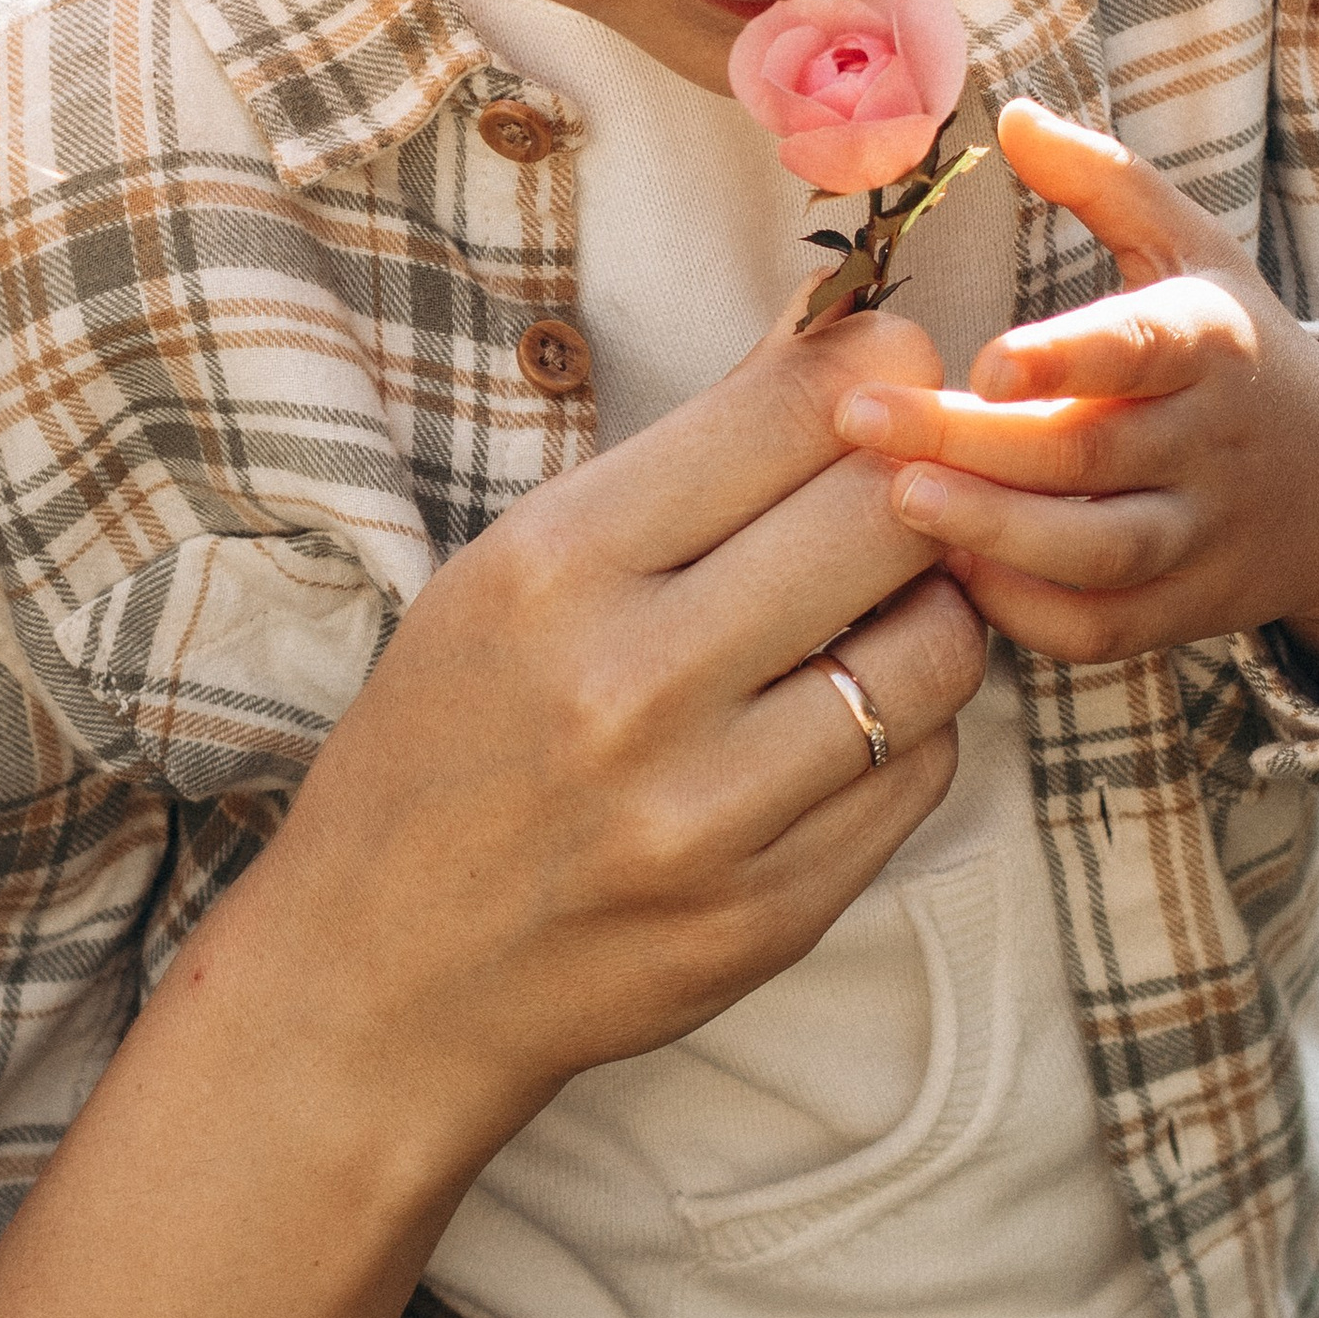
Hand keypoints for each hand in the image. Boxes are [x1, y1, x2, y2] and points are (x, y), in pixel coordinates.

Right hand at [0, 299, 987, 1317]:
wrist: (380, 980)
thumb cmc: (444, 749)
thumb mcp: (509, 573)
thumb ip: (687, 466)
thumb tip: (855, 337)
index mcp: (552, 568)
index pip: (796, 413)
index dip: (876, 368)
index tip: (887, 369)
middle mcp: (632, 686)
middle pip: (889, 519)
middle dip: (915, 489)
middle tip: (891, 496)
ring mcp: (710, 814)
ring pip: (938, 652)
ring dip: (929, 615)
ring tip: (863, 617)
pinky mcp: (772, 915)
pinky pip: (920, 776)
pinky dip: (903, 732)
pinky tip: (830, 728)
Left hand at [829, 101, 1318, 700]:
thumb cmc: (1227, 346)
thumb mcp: (1190, 249)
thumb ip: (1103, 181)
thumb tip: (1011, 113)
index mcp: (1209, 343)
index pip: (1142, 351)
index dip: (1067, 360)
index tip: (984, 361)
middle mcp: (1210, 445)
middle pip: (1091, 454)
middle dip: (974, 444)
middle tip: (863, 422)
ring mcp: (1200, 537)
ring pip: (1099, 551)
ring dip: (996, 533)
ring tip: (898, 500)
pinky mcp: (1180, 612)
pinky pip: (1100, 627)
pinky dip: (1024, 610)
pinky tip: (947, 572)